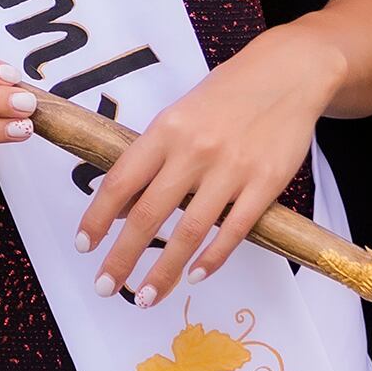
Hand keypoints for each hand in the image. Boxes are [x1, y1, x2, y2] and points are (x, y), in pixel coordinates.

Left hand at [73, 23, 345, 307]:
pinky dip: (211, 259)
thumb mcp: (182, 114)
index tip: (84, 245)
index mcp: (167, 128)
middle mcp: (195, 149)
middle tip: (105, 286)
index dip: (97, 217)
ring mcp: (232, 168)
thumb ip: (155, 154)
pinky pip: (233, 231)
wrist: (287, 73)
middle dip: (122, 256)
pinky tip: (194, 275)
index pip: (121, 181)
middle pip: (149, 214)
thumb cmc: (228, 95)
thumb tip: (122, 202)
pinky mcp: (265, 183)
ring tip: (146, 296)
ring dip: (164, 271)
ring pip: (189, 231)